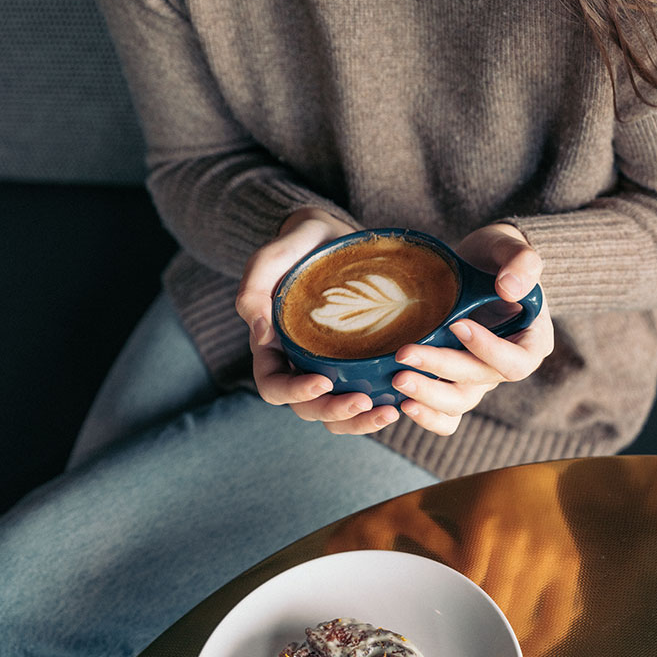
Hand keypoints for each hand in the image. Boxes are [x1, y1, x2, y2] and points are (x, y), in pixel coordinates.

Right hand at [235, 209, 402, 434]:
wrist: (331, 235)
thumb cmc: (298, 246)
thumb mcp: (270, 258)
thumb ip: (253, 290)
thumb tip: (260, 333)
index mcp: (272, 348)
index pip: (273, 386)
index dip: (295, 392)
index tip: (322, 382)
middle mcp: (298, 365)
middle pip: (308, 408)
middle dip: (334, 411)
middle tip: (363, 402)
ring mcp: (328, 367)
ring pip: (337, 412)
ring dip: (359, 420)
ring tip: (389, 412)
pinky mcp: (357, 363)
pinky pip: (364, 393)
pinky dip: (379, 405)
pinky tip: (402, 402)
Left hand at [390, 223, 553, 434]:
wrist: (475, 267)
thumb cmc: (496, 256)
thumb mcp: (512, 247)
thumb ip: (522, 262)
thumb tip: (510, 289)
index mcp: (531, 342)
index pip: (515, 361)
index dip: (487, 350)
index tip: (458, 325)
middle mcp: (505, 366)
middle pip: (478, 383)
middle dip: (441, 370)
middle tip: (404, 354)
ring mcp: (478, 377)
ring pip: (459, 403)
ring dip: (428, 396)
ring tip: (397, 380)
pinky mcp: (453, 380)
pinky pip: (445, 413)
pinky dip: (426, 415)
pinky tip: (400, 404)